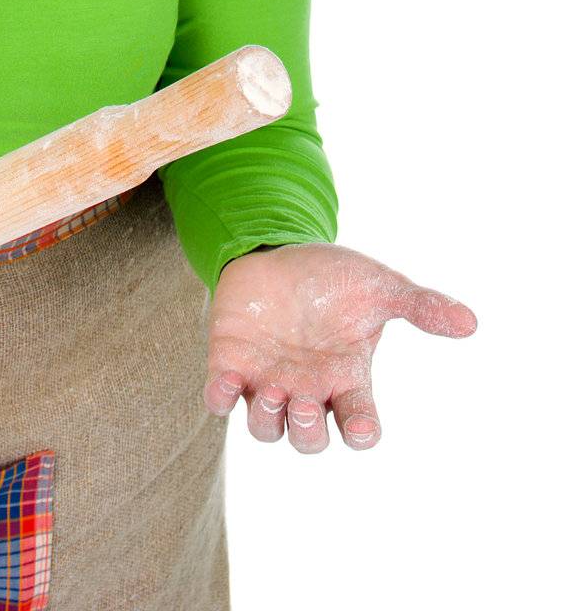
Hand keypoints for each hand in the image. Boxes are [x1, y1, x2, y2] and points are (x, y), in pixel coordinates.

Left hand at [202, 242, 477, 452]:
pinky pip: (220, 399)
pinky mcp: (230, 363)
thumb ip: (420, 305)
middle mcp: (307, 388)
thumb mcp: (377, 287)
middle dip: (309, 431)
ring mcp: (267, 379)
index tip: (359, 424)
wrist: (275, 250)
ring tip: (274, 392)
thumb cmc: (330, 276)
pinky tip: (226, 384)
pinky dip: (220, 398)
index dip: (359, 435)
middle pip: (309, 439)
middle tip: (307, 401)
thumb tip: (470, 322)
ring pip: (266, 429)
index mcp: (345, 378)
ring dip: (268, 420)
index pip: (359, 427)